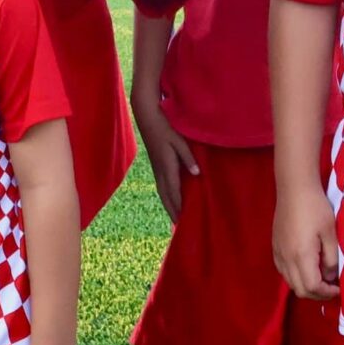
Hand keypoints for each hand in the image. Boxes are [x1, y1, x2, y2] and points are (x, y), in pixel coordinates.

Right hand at [133, 104, 198, 225]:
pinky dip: (166, 196)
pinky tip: (170, 199)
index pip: (175, 191)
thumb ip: (188, 157)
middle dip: (173, 211)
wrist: (146, 116)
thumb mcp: (179, 140)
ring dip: (169, 206)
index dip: (180, 206)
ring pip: (162, 192)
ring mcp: (156, 168)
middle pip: (167, 196)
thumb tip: (197, 174)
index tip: (185, 220)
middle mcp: (160, 170)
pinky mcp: (156, 165)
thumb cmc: (165, 126)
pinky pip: (161, 185)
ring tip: (175, 219)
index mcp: (167, 165)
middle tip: (180, 228)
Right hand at [274, 180, 340, 299]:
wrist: (294, 188)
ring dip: (306, 286)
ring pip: (290, 282)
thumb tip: (330, 277)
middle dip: (317, 294)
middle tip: (332, 287)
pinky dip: (296, 277)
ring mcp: (278, 253)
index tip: (339, 288)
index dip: (327, 293)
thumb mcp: (330, 233)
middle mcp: (286, 258)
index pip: (312, 287)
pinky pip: (284, 271)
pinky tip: (307, 267)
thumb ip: (331, 259)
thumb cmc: (316, 208)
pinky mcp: (275, 247)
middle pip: (300, 290)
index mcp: (301, 255)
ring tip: (321, 278)